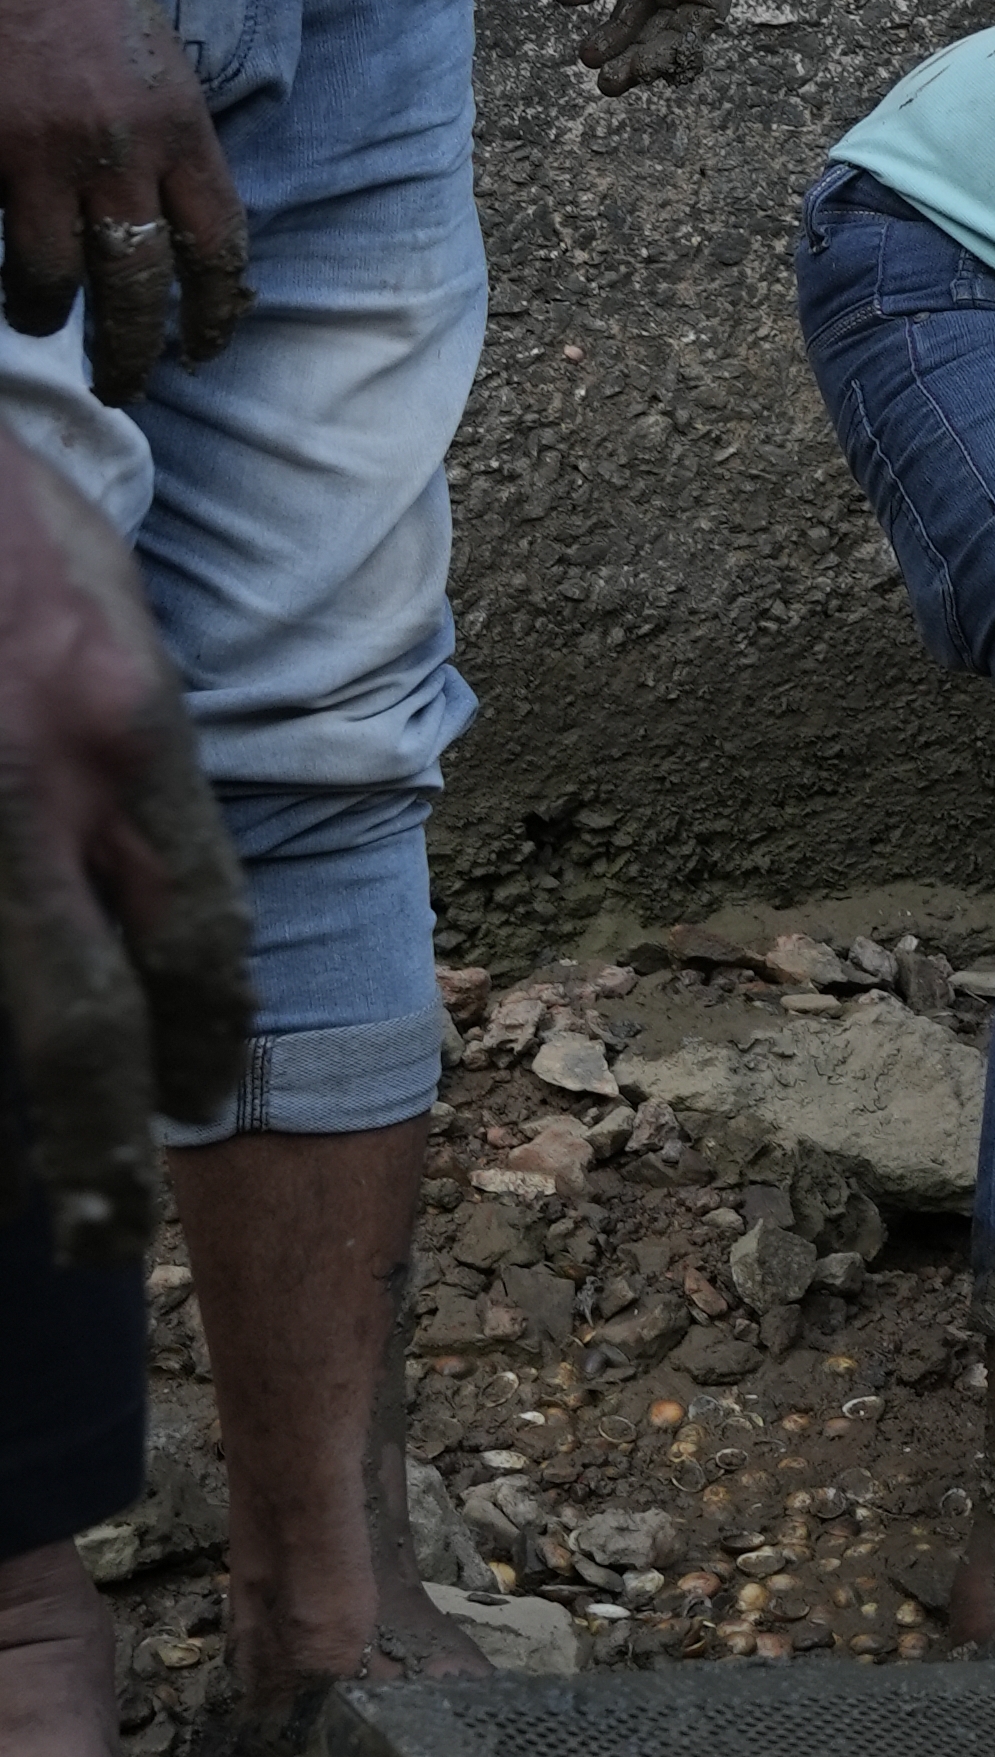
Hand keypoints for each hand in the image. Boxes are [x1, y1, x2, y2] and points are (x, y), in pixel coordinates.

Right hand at [0, 0, 245, 400]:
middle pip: (139, 285)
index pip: (219, 244)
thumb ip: (171, 148)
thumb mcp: (162, 71)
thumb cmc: (90, 1)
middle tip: (124, 387)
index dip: (217, 310)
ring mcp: (45, 158)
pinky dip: (0, 271)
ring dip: (48, 314)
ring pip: (53, 280)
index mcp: (182, 127)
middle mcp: (122, 151)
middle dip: (134, 350)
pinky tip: (1, 282)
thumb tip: (172, 232)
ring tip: (42, 322)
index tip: (208, 349)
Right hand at [0, 448, 249, 1259]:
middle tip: (104, 1234)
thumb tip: (142, 885)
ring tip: (26, 1188)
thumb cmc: (15, 522)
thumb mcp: (115, 613)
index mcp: (131, 726)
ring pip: (1, 1010)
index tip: (207, 1099)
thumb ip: (134, 752)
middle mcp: (42, 782)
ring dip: (9, 1115)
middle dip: (100, 1141)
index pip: (203, 928)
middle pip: (84, 1022)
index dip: (212, 1038)